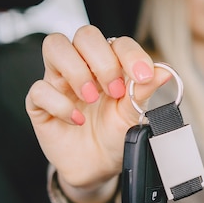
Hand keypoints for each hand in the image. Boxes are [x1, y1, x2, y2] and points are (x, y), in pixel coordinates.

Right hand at [25, 25, 170, 202]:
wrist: (98, 167)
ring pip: (55, 46)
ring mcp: (59, 81)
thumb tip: (164, 72)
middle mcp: (84, 66)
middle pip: (85, 35)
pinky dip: (59, 104)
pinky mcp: (40, 103)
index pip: (117, 42)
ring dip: (76, 70)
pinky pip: (39, 89)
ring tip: (91, 98)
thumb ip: (145, 92)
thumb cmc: (116, 134)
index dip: (130, 54)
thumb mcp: (134, 115)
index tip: (142, 76)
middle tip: (115, 91)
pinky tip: (76, 120)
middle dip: (103, 60)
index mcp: (110, 64)